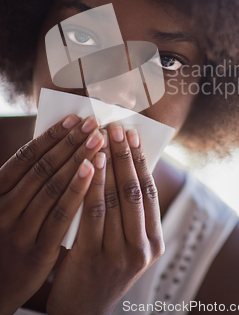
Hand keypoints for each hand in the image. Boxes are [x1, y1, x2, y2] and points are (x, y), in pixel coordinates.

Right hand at [0, 114, 105, 314]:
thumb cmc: (8, 235)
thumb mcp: (8, 204)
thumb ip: (29, 180)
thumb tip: (59, 143)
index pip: (26, 156)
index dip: (51, 135)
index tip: (74, 118)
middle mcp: (4, 208)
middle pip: (43, 168)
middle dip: (71, 143)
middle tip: (93, 123)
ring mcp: (19, 230)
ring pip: (53, 188)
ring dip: (79, 161)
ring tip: (99, 142)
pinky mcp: (36, 251)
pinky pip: (61, 216)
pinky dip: (78, 192)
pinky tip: (94, 174)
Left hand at [46, 123, 164, 314]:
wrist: (82, 311)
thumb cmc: (102, 267)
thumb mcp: (124, 243)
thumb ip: (128, 212)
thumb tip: (124, 163)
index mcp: (154, 243)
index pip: (150, 192)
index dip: (141, 161)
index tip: (133, 134)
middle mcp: (142, 250)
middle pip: (134, 192)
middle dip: (125, 156)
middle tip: (117, 128)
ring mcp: (118, 257)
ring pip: (113, 200)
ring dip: (107, 165)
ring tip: (100, 139)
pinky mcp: (92, 260)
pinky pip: (91, 214)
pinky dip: (90, 185)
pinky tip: (85, 165)